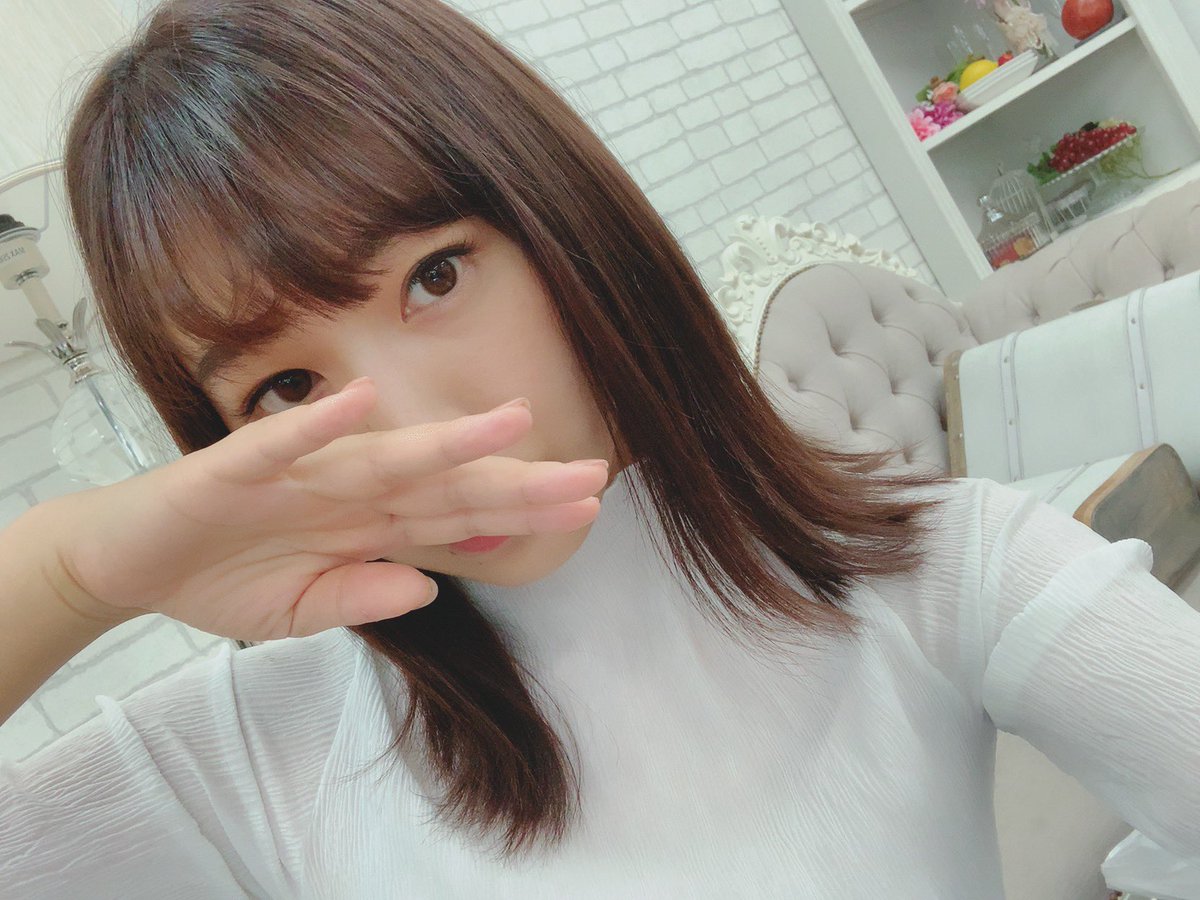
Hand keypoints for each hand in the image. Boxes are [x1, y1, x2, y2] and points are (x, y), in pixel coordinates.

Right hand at [51, 379, 605, 639]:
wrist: (126, 562)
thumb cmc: (221, 577)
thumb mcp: (300, 614)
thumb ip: (363, 598)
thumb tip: (430, 590)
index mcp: (366, 525)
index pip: (458, 516)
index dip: (520, 512)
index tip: (585, 507)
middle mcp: (346, 492)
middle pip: (443, 485)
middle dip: (515, 481)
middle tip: (591, 473)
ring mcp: (295, 476)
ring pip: (383, 455)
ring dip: (445, 441)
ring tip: (511, 423)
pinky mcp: (233, 467)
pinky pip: (278, 445)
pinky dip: (315, 427)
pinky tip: (360, 401)